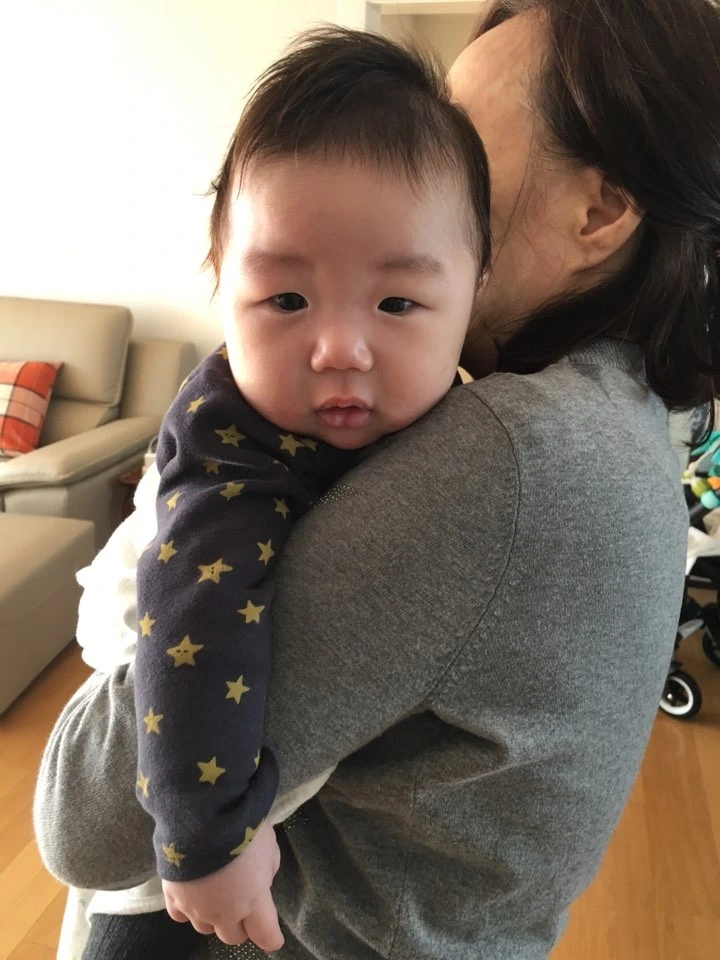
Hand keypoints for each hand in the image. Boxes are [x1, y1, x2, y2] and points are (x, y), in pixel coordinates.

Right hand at [163, 820, 283, 949]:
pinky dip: (188, 910)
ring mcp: (196, 909)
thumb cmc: (243, 830)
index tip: (274, 937)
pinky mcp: (173, 897)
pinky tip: (192, 895)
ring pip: (206, 929)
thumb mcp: (269, 846)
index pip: (266, 934)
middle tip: (243, 904)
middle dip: (241, 925)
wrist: (203, 818)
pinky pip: (180, 916)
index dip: (271, 937)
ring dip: (215, 917)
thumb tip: (261, 880)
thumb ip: (268, 869)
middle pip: (233, 936)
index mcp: (253, 901)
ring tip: (216, 895)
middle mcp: (224, 913)